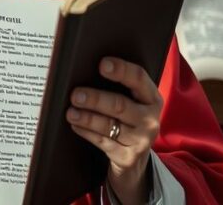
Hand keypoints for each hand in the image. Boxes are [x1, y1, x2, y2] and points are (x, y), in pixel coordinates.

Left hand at [66, 57, 161, 204]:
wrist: (134, 158)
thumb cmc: (127, 121)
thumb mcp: (132, 103)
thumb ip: (118, 88)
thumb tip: (86, 70)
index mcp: (151, 98)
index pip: (139, 78)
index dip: (122, 70)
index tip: (103, 64)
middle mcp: (150, 119)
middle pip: (120, 105)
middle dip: (96, 99)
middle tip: (75, 94)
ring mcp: (141, 140)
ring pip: (110, 125)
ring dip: (87, 118)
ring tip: (71, 112)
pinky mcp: (128, 157)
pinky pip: (104, 142)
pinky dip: (87, 132)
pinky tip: (76, 125)